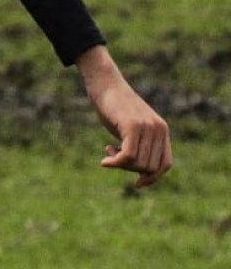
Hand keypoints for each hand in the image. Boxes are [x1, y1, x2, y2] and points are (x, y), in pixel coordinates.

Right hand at [78, 46, 172, 187]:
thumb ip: (138, 145)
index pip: (165, 164)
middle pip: (149, 167)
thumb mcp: (129, 129)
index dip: (153, 178)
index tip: (137, 184)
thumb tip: (140, 172)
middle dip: (129, 169)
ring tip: (108, 151)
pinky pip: (128, 156)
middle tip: (113, 156)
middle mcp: (159, 130)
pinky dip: (115, 163)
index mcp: (162, 131)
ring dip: (120, 164)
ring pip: (138, 163)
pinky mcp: (133, 126)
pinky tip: (103, 161)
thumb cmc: (113, 107)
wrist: (105, 84)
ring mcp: (147, 127)